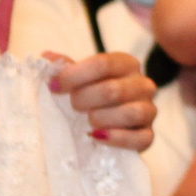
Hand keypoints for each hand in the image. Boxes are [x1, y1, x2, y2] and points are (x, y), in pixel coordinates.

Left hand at [43, 51, 157, 152]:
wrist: (108, 122)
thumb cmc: (91, 96)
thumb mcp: (79, 78)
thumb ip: (65, 68)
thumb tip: (47, 56)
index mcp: (126, 64)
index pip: (103, 64)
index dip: (74, 75)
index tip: (54, 86)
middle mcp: (143, 85)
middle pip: (114, 90)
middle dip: (85, 99)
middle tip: (73, 105)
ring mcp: (149, 110)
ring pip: (132, 113)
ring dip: (102, 118)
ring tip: (88, 122)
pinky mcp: (148, 135)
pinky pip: (140, 138)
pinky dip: (117, 138)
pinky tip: (97, 136)